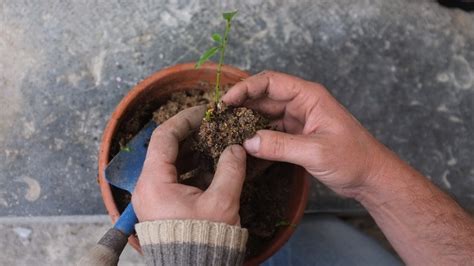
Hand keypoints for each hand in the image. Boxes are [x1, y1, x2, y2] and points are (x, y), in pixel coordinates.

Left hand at [132, 106, 246, 225]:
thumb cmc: (203, 240)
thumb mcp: (222, 202)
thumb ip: (231, 169)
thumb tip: (235, 148)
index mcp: (154, 182)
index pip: (164, 137)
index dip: (184, 120)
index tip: (204, 112)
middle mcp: (146, 187)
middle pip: (165, 148)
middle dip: (190, 135)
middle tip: (212, 126)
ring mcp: (152, 197)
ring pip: (169, 163)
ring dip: (191, 151)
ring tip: (214, 143)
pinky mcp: (160, 206)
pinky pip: (172, 178)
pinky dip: (190, 168)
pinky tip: (210, 165)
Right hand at [223, 71, 386, 196]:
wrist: (371, 177)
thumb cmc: (354, 158)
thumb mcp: (316, 151)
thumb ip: (281, 146)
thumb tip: (248, 143)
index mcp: (309, 96)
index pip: (270, 82)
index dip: (245, 88)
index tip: (226, 101)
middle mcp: (301, 105)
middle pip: (264, 98)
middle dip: (241, 106)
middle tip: (218, 118)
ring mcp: (298, 121)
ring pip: (265, 116)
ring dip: (246, 123)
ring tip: (225, 133)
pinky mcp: (296, 137)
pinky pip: (271, 133)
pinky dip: (257, 140)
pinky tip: (244, 149)